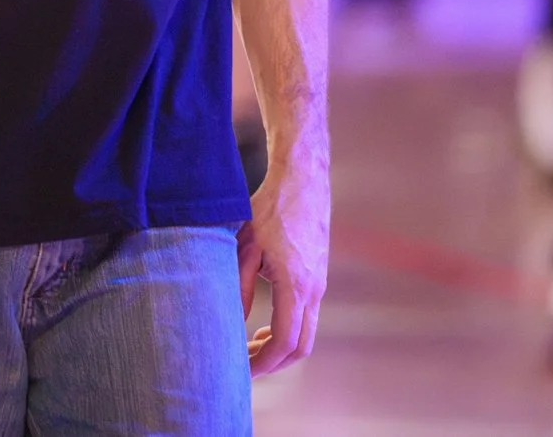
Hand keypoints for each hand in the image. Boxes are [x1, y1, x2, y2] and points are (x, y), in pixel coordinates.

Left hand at [238, 180, 325, 375]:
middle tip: (244, 365)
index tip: (241, 370)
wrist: (302, 181)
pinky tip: (264, 326)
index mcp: (295, 285)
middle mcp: (313, 290)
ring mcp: (319, 285)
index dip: (262, 363)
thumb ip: (239, 287)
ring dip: (280, 347)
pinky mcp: (318, 277)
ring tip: (251, 346)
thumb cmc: (270, 209)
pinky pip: (307, 317)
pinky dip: (288, 330)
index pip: (283, 342)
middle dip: (273, 363)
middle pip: (301, 347)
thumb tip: (233, 322)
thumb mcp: (245, 246)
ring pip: (306, 334)